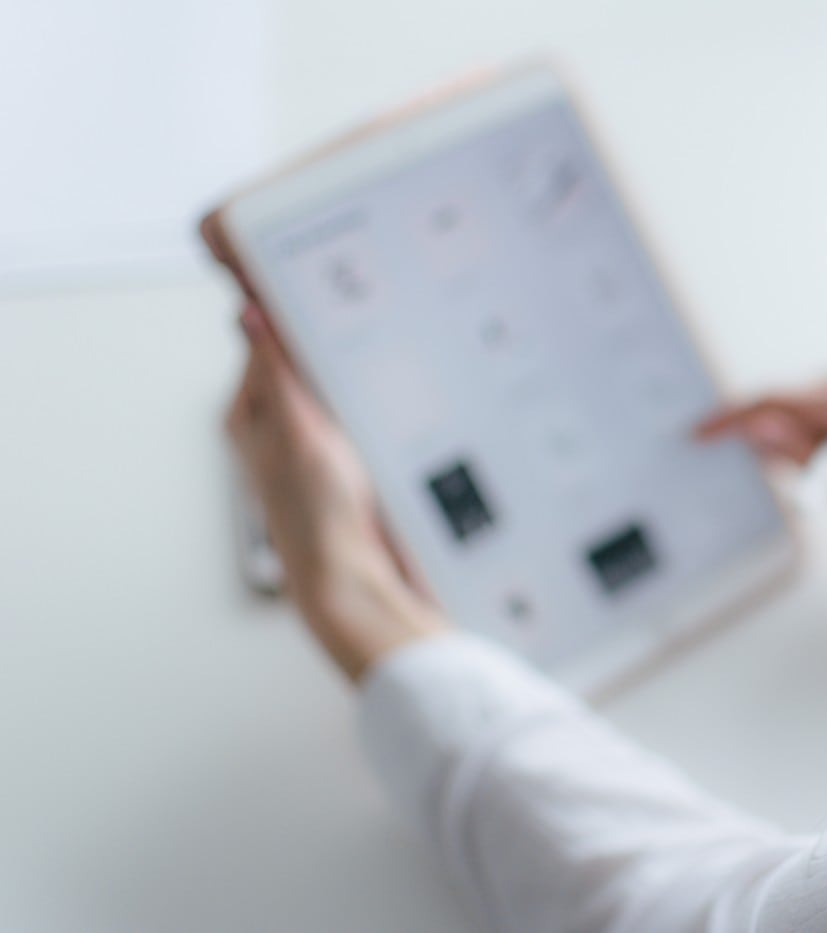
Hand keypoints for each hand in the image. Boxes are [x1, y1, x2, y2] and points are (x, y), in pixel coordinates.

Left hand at [225, 304, 444, 681]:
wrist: (353, 580)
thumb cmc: (317, 516)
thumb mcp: (298, 429)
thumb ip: (275, 371)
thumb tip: (250, 312)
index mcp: (247, 417)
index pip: (265, 342)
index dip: (292, 314)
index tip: (323, 286)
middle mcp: (273, 431)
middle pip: (301, 367)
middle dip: (330, 347)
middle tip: (366, 323)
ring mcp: (309, 451)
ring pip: (333, 393)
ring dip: (357, 380)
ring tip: (382, 367)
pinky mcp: (343, 469)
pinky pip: (356, 420)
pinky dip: (372, 409)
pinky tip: (394, 408)